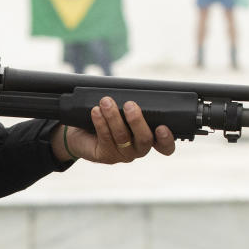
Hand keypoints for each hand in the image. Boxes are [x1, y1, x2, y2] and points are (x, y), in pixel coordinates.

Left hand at [52, 97, 175, 163]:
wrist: (82, 133)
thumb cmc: (108, 118)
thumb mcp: (123, 112)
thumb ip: (133, 106)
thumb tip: (134, 92)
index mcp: (149, 138)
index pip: (165, 147)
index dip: (166, 140)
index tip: (161, 127)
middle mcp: (138, 149)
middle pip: (144, 140)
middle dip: (137, 121)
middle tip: (129, 105)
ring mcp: (122, 155)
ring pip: (122, 137)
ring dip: (114, 117)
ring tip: (106, 101)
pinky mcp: (105, 156)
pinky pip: (105, 138)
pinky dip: (100, 122)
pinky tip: (96, 111)